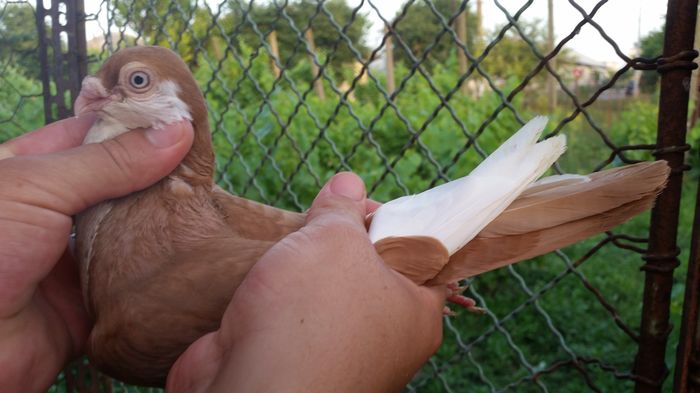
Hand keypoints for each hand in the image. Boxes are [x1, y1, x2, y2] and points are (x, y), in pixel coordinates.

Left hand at [0, 117, 193, 391]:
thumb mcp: (38, 186)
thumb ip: (109, 162)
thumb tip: (176, 132)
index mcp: (27, 171)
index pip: (90, 133)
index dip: (133, 123)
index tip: (181, 115)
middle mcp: (52, 211)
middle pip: (117, 181)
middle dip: (156, 172)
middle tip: (202, 161)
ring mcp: (72, 256)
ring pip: (130, 227)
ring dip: (160, 220)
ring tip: (205, 199)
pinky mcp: (91, 299)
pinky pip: (134, 277)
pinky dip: (158, 268)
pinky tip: (190, 246)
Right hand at [168, 172, 445, 392]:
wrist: (251, 389)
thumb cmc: (310, 315)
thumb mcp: (334, 239)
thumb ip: (343, 208)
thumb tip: (348, 183)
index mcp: (416, 312)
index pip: (420, 256)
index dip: (394, 222)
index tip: (364, 204)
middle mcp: (386, 339)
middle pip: (370, 269)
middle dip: (342, 240)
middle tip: (322, 220)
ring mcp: (341, 352)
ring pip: (328, 291)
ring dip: (306, 266)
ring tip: (290, 248)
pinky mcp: (298, 360)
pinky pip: (295, 315)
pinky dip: (281, 294)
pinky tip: (267, 278)